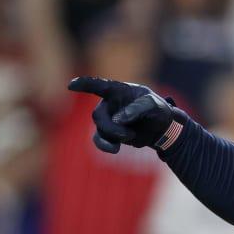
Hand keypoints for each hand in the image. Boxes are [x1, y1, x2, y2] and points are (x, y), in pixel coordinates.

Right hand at [67, 77, 187, 153]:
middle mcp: (110, 103)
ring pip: (100, 129)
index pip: (99, 86)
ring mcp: (109, 118)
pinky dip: (105, 145)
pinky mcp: (110, 133)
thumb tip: (118, 119)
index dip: (84, 84)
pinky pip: (100, 139)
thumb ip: (137, 108)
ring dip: (113, 136)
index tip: (71, 85)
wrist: (161, 128)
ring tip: (131, 136)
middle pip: (98, 115)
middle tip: (129, 134)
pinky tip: (115, 149)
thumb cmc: (158, 110)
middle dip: (111, 127)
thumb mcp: (154, 105)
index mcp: (119, 91)